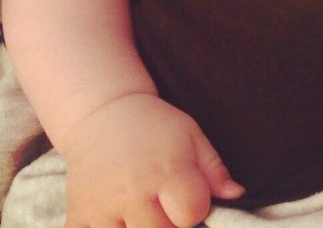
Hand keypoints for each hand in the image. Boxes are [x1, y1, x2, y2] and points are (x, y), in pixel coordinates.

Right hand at [60, 93, 243, 227]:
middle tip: (166, 206)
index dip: (195, 210)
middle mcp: (133, 191)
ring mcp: (102, 207)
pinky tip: (118, 218)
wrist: (103, 113)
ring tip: (144, 210)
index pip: (191, 214)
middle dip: (169, 226)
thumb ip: (214, 169)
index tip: (190, 199)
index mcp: (166, 169)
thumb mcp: (191, 135)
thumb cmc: (155, 125)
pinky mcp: (78, 216)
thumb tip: (237, 194)